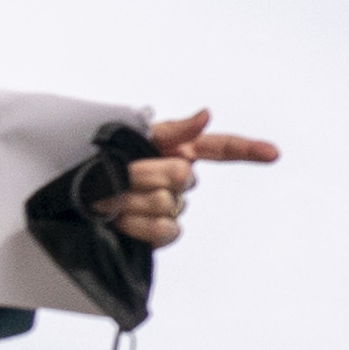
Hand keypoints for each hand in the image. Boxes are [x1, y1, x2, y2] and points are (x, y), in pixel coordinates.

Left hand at [100, 108, 278, 251]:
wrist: (73, 197)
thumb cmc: (101, 162)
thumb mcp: (132, 139)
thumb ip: (172, 129)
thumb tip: (207, 115)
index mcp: (177, 152)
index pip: (220, 149)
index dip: (247, 149)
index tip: (274, 154)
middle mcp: (178, 181)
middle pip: (183, 177)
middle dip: (146, 174)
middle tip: (120, 175)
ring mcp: (171, 209)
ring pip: (169, 205)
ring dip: (133, 201)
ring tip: (111, 200)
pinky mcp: (160, 234)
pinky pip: (165, 230)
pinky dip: (140, 226)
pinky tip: (121, 221)